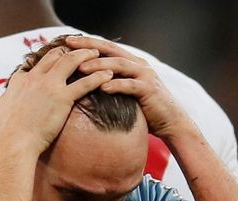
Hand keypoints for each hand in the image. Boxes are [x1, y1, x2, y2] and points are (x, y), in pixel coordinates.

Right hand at [0, 46, 113, 156]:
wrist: (13, 142)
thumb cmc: (6, 133)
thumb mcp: (1, 110)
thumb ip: (7, 100)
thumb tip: (5, 101)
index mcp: (20, 81)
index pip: (36, 62)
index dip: (49, 58)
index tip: (58, 56)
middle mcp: (35, 78)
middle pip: (55, 55)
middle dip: (69, 50)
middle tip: (81, 50)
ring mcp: (49, 85)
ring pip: (71, 61)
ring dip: (86, 55)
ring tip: (97, 53)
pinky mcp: (62, 98)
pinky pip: (84, 82)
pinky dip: (98, 76)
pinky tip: (108, 74)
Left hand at [67, 36, 191, 138]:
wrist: (170, 121)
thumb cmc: (144, 109)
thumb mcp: (125, 93)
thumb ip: (111, 84)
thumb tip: (86, 86)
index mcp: (131, 63)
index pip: (106, 48)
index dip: (87, 43)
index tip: (67, 42)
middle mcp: (138, 65)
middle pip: (110, 50)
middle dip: (89, 47)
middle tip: (69, 46)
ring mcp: (144, 76)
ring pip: (119, 65)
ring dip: (99, 66)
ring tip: (82, 68)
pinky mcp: (149, 90)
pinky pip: (130, 85)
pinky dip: (116, 85)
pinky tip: (103, 87)